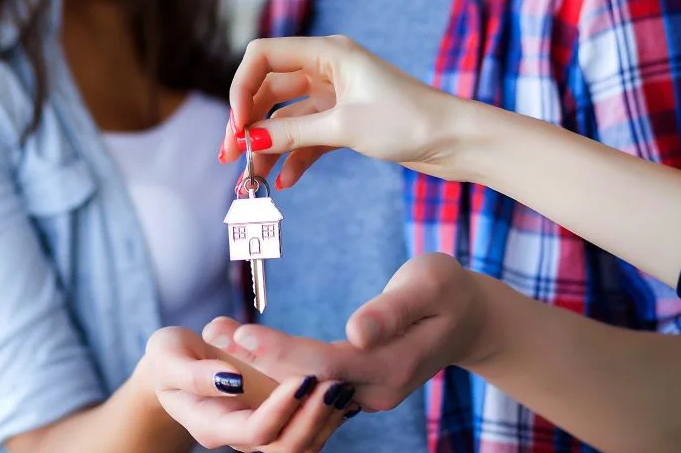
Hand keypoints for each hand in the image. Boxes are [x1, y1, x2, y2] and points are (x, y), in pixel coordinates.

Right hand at [143, 326, 354, 451]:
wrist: (174, 368)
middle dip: (314, 418)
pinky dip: (328, 416)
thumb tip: (231, 381)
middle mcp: (239, 437)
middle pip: (287, 448)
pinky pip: (308, 432)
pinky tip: (341, 391)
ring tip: (342, 387)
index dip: (282, 408)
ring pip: (303, 446)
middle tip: (334, 384)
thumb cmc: (169, 358)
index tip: (303, 377)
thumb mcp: (168, 356)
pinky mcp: (275, 422)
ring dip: (327, 421)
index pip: (257, 429)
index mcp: (212, 424)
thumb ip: (194, 373)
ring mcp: (259, 433)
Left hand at [203, 254, 500, 411]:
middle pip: (305, 381)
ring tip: (217, 331)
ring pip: (302, 386)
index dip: (283, 352)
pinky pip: (308, 384)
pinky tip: (242, 344)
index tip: (243, 333)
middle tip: (212, 328)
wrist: (468, 320)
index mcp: (394, 367)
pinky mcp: (354, 390)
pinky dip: (274, 365)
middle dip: (256, 357)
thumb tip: (356, 332)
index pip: (326, 364)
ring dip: (257, 363)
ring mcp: (365, 396)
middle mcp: (375, 392)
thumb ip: (392, 310)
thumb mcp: (429, 284)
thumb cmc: (448, 290)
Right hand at [218, 35, 478, 188]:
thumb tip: (249, 140)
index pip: (264, 56)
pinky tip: (284, 181)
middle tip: (230, 157)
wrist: (455, 142)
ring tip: (252, 179)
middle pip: (268, 91)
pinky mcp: (344, 122)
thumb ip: (293, 132)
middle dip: (248, 124)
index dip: (241, 88)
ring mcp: (334, 97)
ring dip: (268, 147)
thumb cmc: (409, 121)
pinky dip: (294, 158)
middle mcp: (327, 70)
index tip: (237, 125)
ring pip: (285, 119)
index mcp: (327, 54)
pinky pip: (307, 137)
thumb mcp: (344, 127)